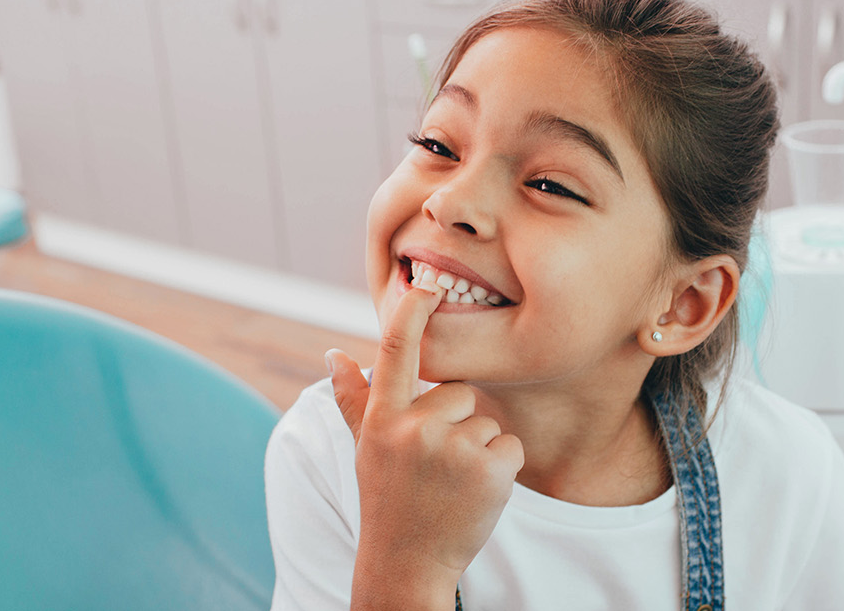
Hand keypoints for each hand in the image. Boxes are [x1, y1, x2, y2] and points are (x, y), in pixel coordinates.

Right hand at [328, 284, 524, 607]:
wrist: (409, 562)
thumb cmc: (387, 499)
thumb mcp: (365, 448)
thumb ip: (353, 400)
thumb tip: (333, 354)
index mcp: (383, 418)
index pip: (395, 351)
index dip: (412, 312)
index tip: (426, 282)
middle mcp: (414, 428)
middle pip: (459, 392)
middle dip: (456, 422)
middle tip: (435, 465)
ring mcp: (452, 449)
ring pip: (486, 421)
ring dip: (478, 449)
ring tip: (452, 483)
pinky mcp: (489, 469)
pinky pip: (509, 445)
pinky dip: (501, 468)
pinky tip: (475, 493)